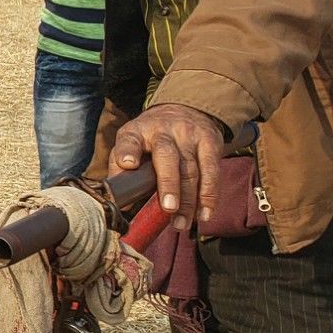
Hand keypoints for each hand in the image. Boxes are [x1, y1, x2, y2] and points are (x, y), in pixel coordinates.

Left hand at [112, 102, 228, 230]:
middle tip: (168, 209)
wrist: (186, 109)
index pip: (129, 140)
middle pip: (167, 157)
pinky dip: (209, 195)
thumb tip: (120, 201)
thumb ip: (120, 168)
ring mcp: (188, 136)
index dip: (127, 151)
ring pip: (191, 170)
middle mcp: (162, 131)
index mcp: (136, 132)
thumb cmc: (151, 138)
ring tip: (181, 223)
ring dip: (188, 201)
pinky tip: (204, 213)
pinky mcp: (210, 142)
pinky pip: (211, 171)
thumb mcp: (132, 143)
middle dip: (168, 184)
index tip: (128, 164)